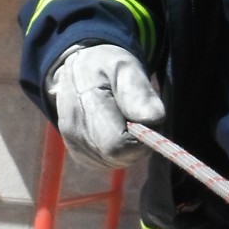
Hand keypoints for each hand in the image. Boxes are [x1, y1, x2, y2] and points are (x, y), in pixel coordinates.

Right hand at [49, 44, 164, 169]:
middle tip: (138, 117)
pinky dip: (120, 150)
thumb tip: (154, 120)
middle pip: (119, 156)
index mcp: (86, 103)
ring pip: (117, 161)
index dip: (141, 138)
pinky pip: (110, 162)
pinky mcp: (78, 153)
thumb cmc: (107, 66)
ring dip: (130, 146)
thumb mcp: (127, 67)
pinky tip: (115, 128)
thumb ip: (139, 92)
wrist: (77, 70)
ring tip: (125, 118)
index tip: (147, 118)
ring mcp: (74, 144)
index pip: (118, 144)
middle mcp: (74, 129)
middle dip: (138, 142)